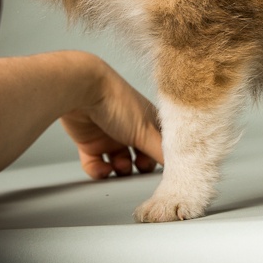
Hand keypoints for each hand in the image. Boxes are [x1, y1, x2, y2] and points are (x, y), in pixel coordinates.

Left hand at [60, 57, 163, 178]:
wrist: (83, 91)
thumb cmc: (118, 103)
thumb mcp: (146, 131)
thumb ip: (162, 153)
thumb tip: (179, 167)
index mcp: (148, 122)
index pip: (161, 145)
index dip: (163, 158)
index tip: (163, 169)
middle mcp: (130, 129)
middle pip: (141, 156)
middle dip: (140, 166)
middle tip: (139, 167)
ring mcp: (110, 136)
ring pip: (119, 163)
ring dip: (120, 170)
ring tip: (118, 165)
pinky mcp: (89, 143)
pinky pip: (96, 165)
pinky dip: (99, 170)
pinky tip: (103, 168)